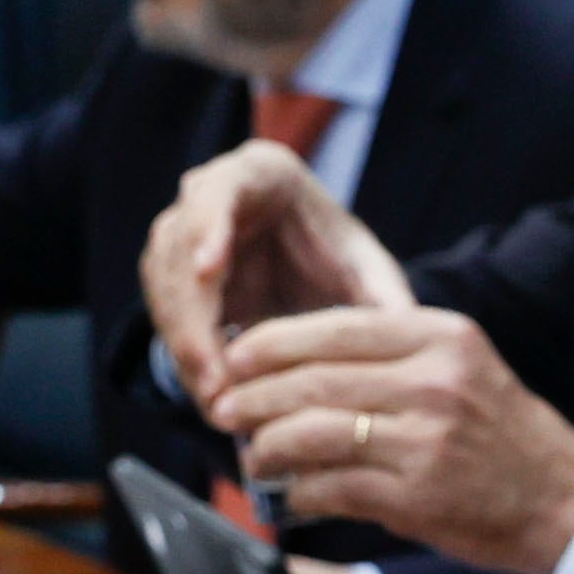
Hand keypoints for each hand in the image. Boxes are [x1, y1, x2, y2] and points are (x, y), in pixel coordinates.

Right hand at [141, 141, 415, 405]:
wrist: (309, 262)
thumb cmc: (339, 254)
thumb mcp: (369, 270)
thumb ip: (383, 295)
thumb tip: (410, 334)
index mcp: (258, 172)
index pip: (219, 190)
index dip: (209, 227)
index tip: (209, 268)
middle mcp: (206, 196)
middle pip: (178, 251)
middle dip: (194, 320)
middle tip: (216, 379)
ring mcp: (179, 235)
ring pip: (163, 289)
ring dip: (186, 348)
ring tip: (218, 401)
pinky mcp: (170, 277)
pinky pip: (166, 318)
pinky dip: (187, 359)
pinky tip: (212, 397)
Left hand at [209, 305, 573, 573]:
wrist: (565, 503)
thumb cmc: (504, 437)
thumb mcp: (464, 369)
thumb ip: (394, 356)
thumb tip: (296, 360)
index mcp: (442, 338)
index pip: (334, 328)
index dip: (271, 343)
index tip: (236, 358)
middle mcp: (434, 382)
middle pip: (312, 380)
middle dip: (253, 397)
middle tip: (225, 411)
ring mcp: (425, 441)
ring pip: (311, 434)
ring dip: (268, 448)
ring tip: (254, 456)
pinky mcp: (416, 497)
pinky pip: (331, 488)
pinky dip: (300, 493)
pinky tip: (293, 496)